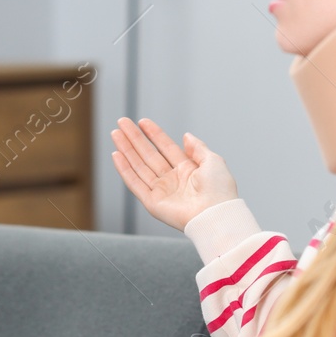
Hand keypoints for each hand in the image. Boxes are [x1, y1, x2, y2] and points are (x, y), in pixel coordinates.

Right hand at [110, 117, 238, 231]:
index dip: (154, 134)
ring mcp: (161, 191)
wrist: (216, 214)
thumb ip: (198, 147)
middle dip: (134, 139)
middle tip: (122, 122)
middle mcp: (172, 180)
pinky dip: (124, 170)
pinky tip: (116, 155)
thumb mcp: (213, 161)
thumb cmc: (219, 191)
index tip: (142, 122)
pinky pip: (135, 183)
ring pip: (139, 166)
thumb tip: (186, 135)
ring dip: (126, 150)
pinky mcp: (152, 203)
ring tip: (115, 133)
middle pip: (148, 155)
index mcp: (187, 170)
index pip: (166, 147)